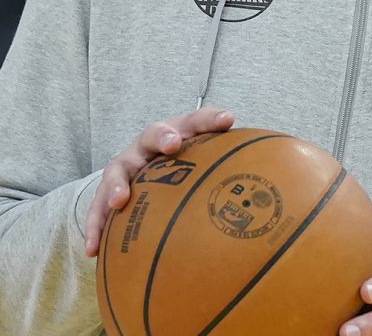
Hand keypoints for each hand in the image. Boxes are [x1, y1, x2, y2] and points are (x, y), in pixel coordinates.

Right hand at [82, 107, 233, 256]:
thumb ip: (231, 167)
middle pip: (152, 134)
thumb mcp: (204, 165)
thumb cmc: (182, 171)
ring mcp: (126, 166)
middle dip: (162, 137)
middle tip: (171, 144)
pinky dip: (95, 228)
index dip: (210, 119)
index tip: (228, 119)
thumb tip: (279, 182)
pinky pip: (98, 211)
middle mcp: (148, 147)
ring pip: (117, 171)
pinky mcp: (108, 192)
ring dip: (117, 185)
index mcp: (176, 134)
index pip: (196, 120)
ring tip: (119, 201)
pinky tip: (92, 251)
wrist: (140, 173)